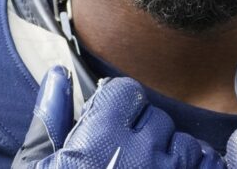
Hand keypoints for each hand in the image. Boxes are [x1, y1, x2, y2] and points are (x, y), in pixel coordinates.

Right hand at [13, 66, 225, 168]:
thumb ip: (51, 119)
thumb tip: (59, 76)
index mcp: (99, 142)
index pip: (125, 92)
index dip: (117, 109)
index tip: (111, 128)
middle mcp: (141, 155)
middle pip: (156, 118)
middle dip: (143, 136)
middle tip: (125, 167)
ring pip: (185, 145)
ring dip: (172, 159)